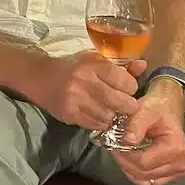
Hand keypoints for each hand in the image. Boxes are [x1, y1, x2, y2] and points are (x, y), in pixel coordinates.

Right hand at [28, 52, 145, 129]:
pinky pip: (96, 125)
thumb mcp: (96, 60)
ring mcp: (77, 99)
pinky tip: (98, 115)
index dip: (130, 87)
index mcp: (94, 65)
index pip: (125, 81)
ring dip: (114, 116)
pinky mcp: (70, 114)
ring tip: (111, 110)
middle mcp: (85, 81)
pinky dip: (101, 122)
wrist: (41, 78)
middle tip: (125, 105)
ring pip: (109, 116)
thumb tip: (143, 65)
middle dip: (128, 106)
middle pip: (121, 102)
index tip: (127, 88)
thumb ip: (121, 65)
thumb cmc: (74, 67)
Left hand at [110, 82, 184, 184]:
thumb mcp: (145, 110)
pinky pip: (148, 181)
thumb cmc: (158, 107)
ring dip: (128, 168)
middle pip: (143, 173)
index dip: (125, 155)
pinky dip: (136, 173)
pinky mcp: (170, 174)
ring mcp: (176, 171)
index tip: (113, 144)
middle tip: (113, 147)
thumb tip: (127, 141)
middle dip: (124, 161)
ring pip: (144, 180)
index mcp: (175, 148)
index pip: (143, 162)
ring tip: (121, 152)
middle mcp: (179, 164)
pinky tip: (130, 159)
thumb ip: (136, 125)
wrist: (167, 107)